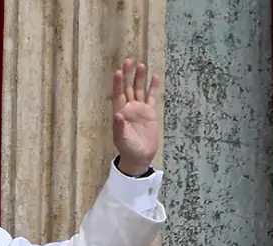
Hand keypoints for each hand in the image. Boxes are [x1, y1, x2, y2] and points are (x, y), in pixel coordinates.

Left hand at [112, 59, 160, 175]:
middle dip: (128, 75)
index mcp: (120, 113)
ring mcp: (139, 109)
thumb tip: (118, 115)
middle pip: (128, 88)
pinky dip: (153, 87)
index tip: (118, 72)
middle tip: (128, 61)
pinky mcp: (150, 113)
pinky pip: (151, 97)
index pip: (118, 94)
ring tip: (142, 65)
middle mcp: (129, 108)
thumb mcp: (122, 139)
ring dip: (140, 78)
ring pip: (139, 90)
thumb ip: (119, 127)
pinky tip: (154, 77)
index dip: (118, 83)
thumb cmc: (128, 149)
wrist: (140, 157)